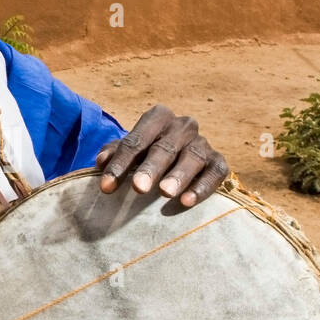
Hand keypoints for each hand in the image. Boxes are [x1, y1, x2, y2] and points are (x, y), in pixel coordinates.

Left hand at [95, 106, 228, 207]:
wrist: (177, 159)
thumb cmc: (146, 154)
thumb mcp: (129, 151)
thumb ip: (114, 154)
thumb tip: (101, 162)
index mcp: (158, 118)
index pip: (137, 140)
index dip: (120, 163)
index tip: (106, 187)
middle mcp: (183, 126)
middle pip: (165, 148)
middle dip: (150, 168)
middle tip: (139, 188)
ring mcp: (202, 143)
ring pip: (192, 157)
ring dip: (178, 176)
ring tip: (165, 193)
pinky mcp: (217, 161)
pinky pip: (215, 172)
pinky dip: (202, 186)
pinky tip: (187, 201)